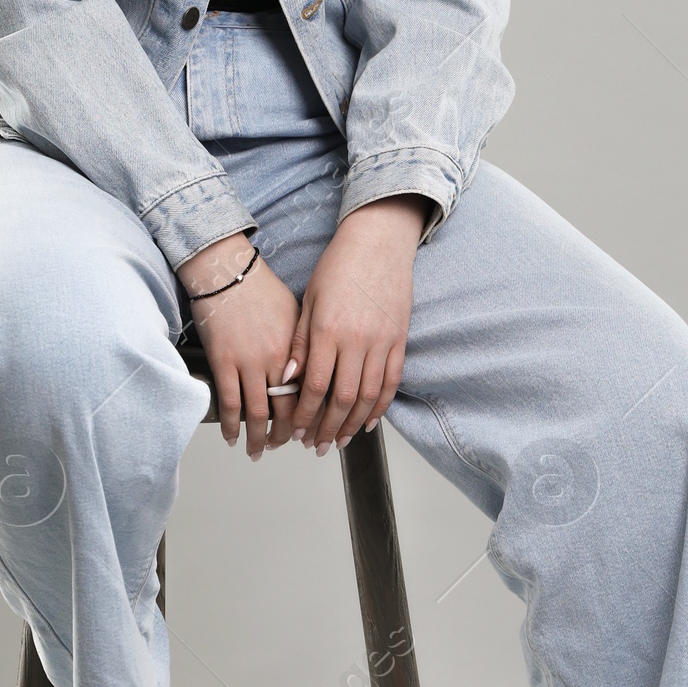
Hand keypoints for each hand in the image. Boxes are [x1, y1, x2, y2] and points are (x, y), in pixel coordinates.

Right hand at [176, 233, 300, 459]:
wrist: (229, 271)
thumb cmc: (263, 288)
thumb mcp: (297, 314)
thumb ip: (305, 346)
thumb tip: (313, 371)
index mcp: (297, 348)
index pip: (311, 394)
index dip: (312, 418)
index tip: (312, 431)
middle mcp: (277, 359)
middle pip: (288, 410)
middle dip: (288, 435)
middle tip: (286, 447)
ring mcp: (249, 362)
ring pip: (259, 413)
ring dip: (259, 439)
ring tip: (258, 451)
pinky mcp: (223, 362)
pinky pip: (229, 403)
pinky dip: (231, 426)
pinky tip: (232, 437)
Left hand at [286, 195, 427, 452]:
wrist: (378, 241)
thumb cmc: (338, 265)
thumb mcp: (308, 300)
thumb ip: (299, 342)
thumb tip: (288, 380)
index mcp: (328, 330)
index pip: (315, 386)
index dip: (306, 414)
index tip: (297, 431)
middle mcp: (356, 340)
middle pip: (342, 398)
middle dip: (328, 427)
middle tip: (317, 445)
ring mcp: (382, 341)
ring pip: (368, 395)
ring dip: (353, 423)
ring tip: (341, 441)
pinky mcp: (399, 338)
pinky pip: (391, 381)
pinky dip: (381, 406)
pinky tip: (368, 421)